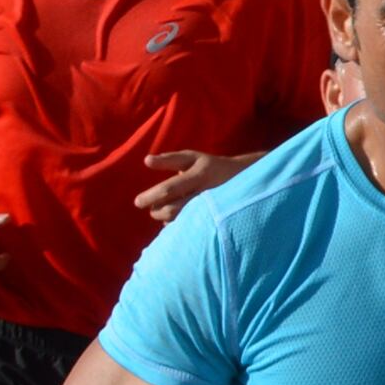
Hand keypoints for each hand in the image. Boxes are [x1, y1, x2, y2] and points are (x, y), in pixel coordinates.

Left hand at [136, 148, 256, 219]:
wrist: (246, 178)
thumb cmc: (209, 166)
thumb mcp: (193, 158)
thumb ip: (170, 160)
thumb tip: (146, 161)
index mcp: (200, 174)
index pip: (170, 188)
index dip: (151, 197)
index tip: (137, 202)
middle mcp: (207, 192)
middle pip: (173, 209)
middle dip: (157, 211)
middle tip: (150, 209)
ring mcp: (212, 207)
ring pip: (181, 220)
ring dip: (166, 219)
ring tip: (161, 212)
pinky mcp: (215, 218)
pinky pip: (190, 226)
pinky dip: (178, 224)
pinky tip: (176, 218)